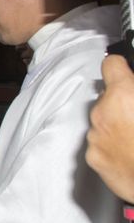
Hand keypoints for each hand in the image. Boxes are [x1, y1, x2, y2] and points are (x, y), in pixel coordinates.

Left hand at [86, 55, 133, 202]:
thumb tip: (133, 80)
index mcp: (123, 96)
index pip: (111, 65)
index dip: (120, 66)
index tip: (124, 69)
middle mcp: (102, 113)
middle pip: (108, 97)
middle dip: (122, 102)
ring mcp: (95, 136)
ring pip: (103, 121)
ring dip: (116, 124)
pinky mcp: (93, 157)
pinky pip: (100, 143)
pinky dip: (111, 144)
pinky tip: (129, 152)